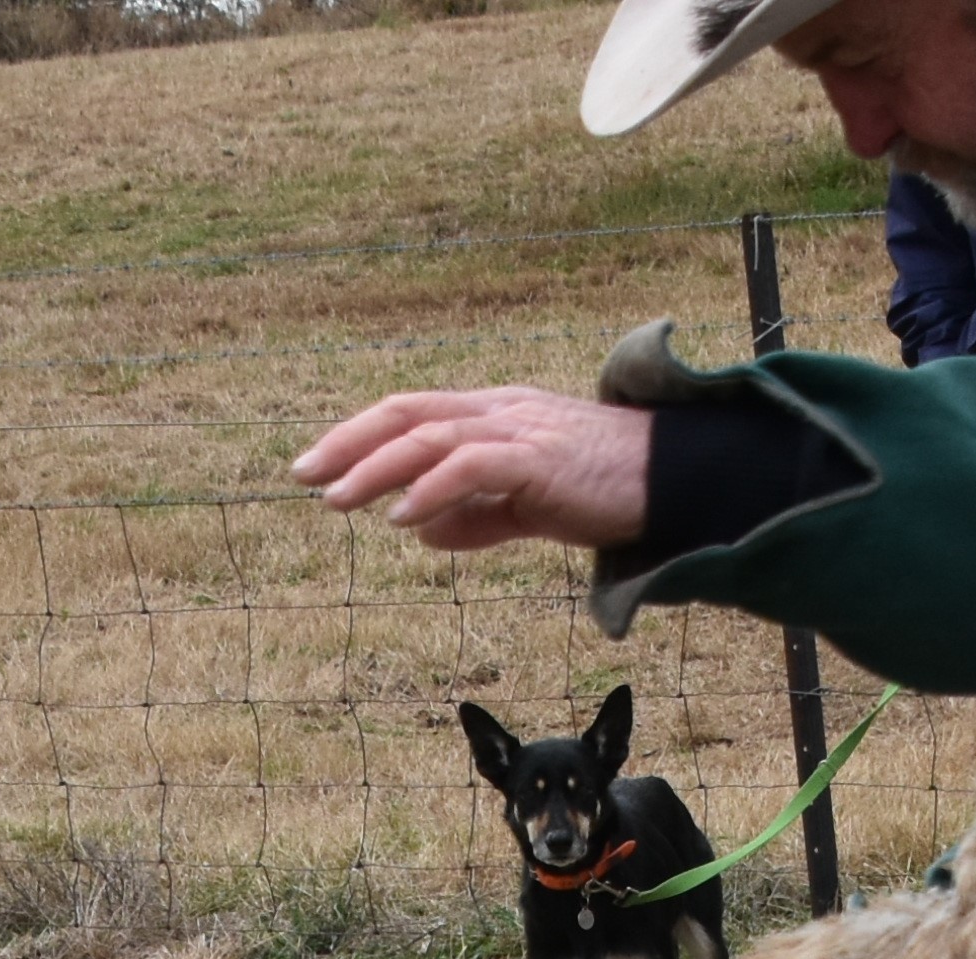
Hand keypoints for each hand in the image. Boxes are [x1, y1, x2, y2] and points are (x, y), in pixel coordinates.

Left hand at [293, 388, 652, 552]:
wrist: (673, 479)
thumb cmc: (603, 489)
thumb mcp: (526, 507)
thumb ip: (473, 516)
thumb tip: (418, 530)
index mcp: (492, 415)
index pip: (412, 414)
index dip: (359, 436)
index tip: (317, 466)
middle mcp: (498, 411)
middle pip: (408, 414)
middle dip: (349, 443)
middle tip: (302, 475)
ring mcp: (519, 429)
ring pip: (430, 436)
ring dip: (376, 467)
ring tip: (337, 499)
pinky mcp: (539, 458)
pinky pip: (473, 465)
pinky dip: (431, 487)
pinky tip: (401, 515)